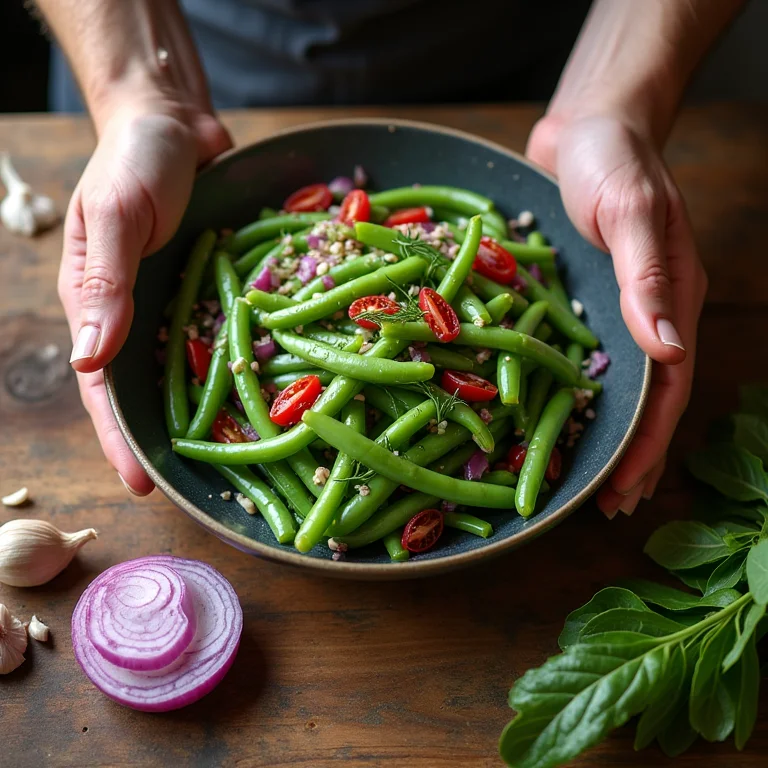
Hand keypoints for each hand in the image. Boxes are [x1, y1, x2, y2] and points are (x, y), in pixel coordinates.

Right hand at [58, 97, 230, 494]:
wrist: (174, 123)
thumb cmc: (132, 162)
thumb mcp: (115, 217)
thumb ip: (105, 284)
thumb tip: (92, 361)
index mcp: (100, 308)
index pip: (106, 390)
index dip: (122, 440)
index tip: (143, 486)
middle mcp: (143, 318)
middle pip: (156, 393)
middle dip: (176, 441)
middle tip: (207, 487)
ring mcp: (184, 307)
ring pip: (199, 372)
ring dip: (221, 411)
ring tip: (250, 456)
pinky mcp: (221, 290)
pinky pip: (236, 334)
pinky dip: (252, 361)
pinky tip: (281, 389)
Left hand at [526, 114, 706, 517]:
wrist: (589, 127)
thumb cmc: (613, 160)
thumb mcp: (631, 211)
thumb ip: (649, 277)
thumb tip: (668, 348)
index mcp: (673, 299)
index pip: (668, 387)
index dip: (648, 442)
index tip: (623, 489)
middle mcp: (651, 312)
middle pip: (649, 400)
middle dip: (632, 454)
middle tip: (606, 507)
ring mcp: (621, 309)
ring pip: (621, 387)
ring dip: (608, 435)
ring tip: (589, 482)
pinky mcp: (590, 300)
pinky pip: (589, 360)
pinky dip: (579, 395)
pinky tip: (560, 417)